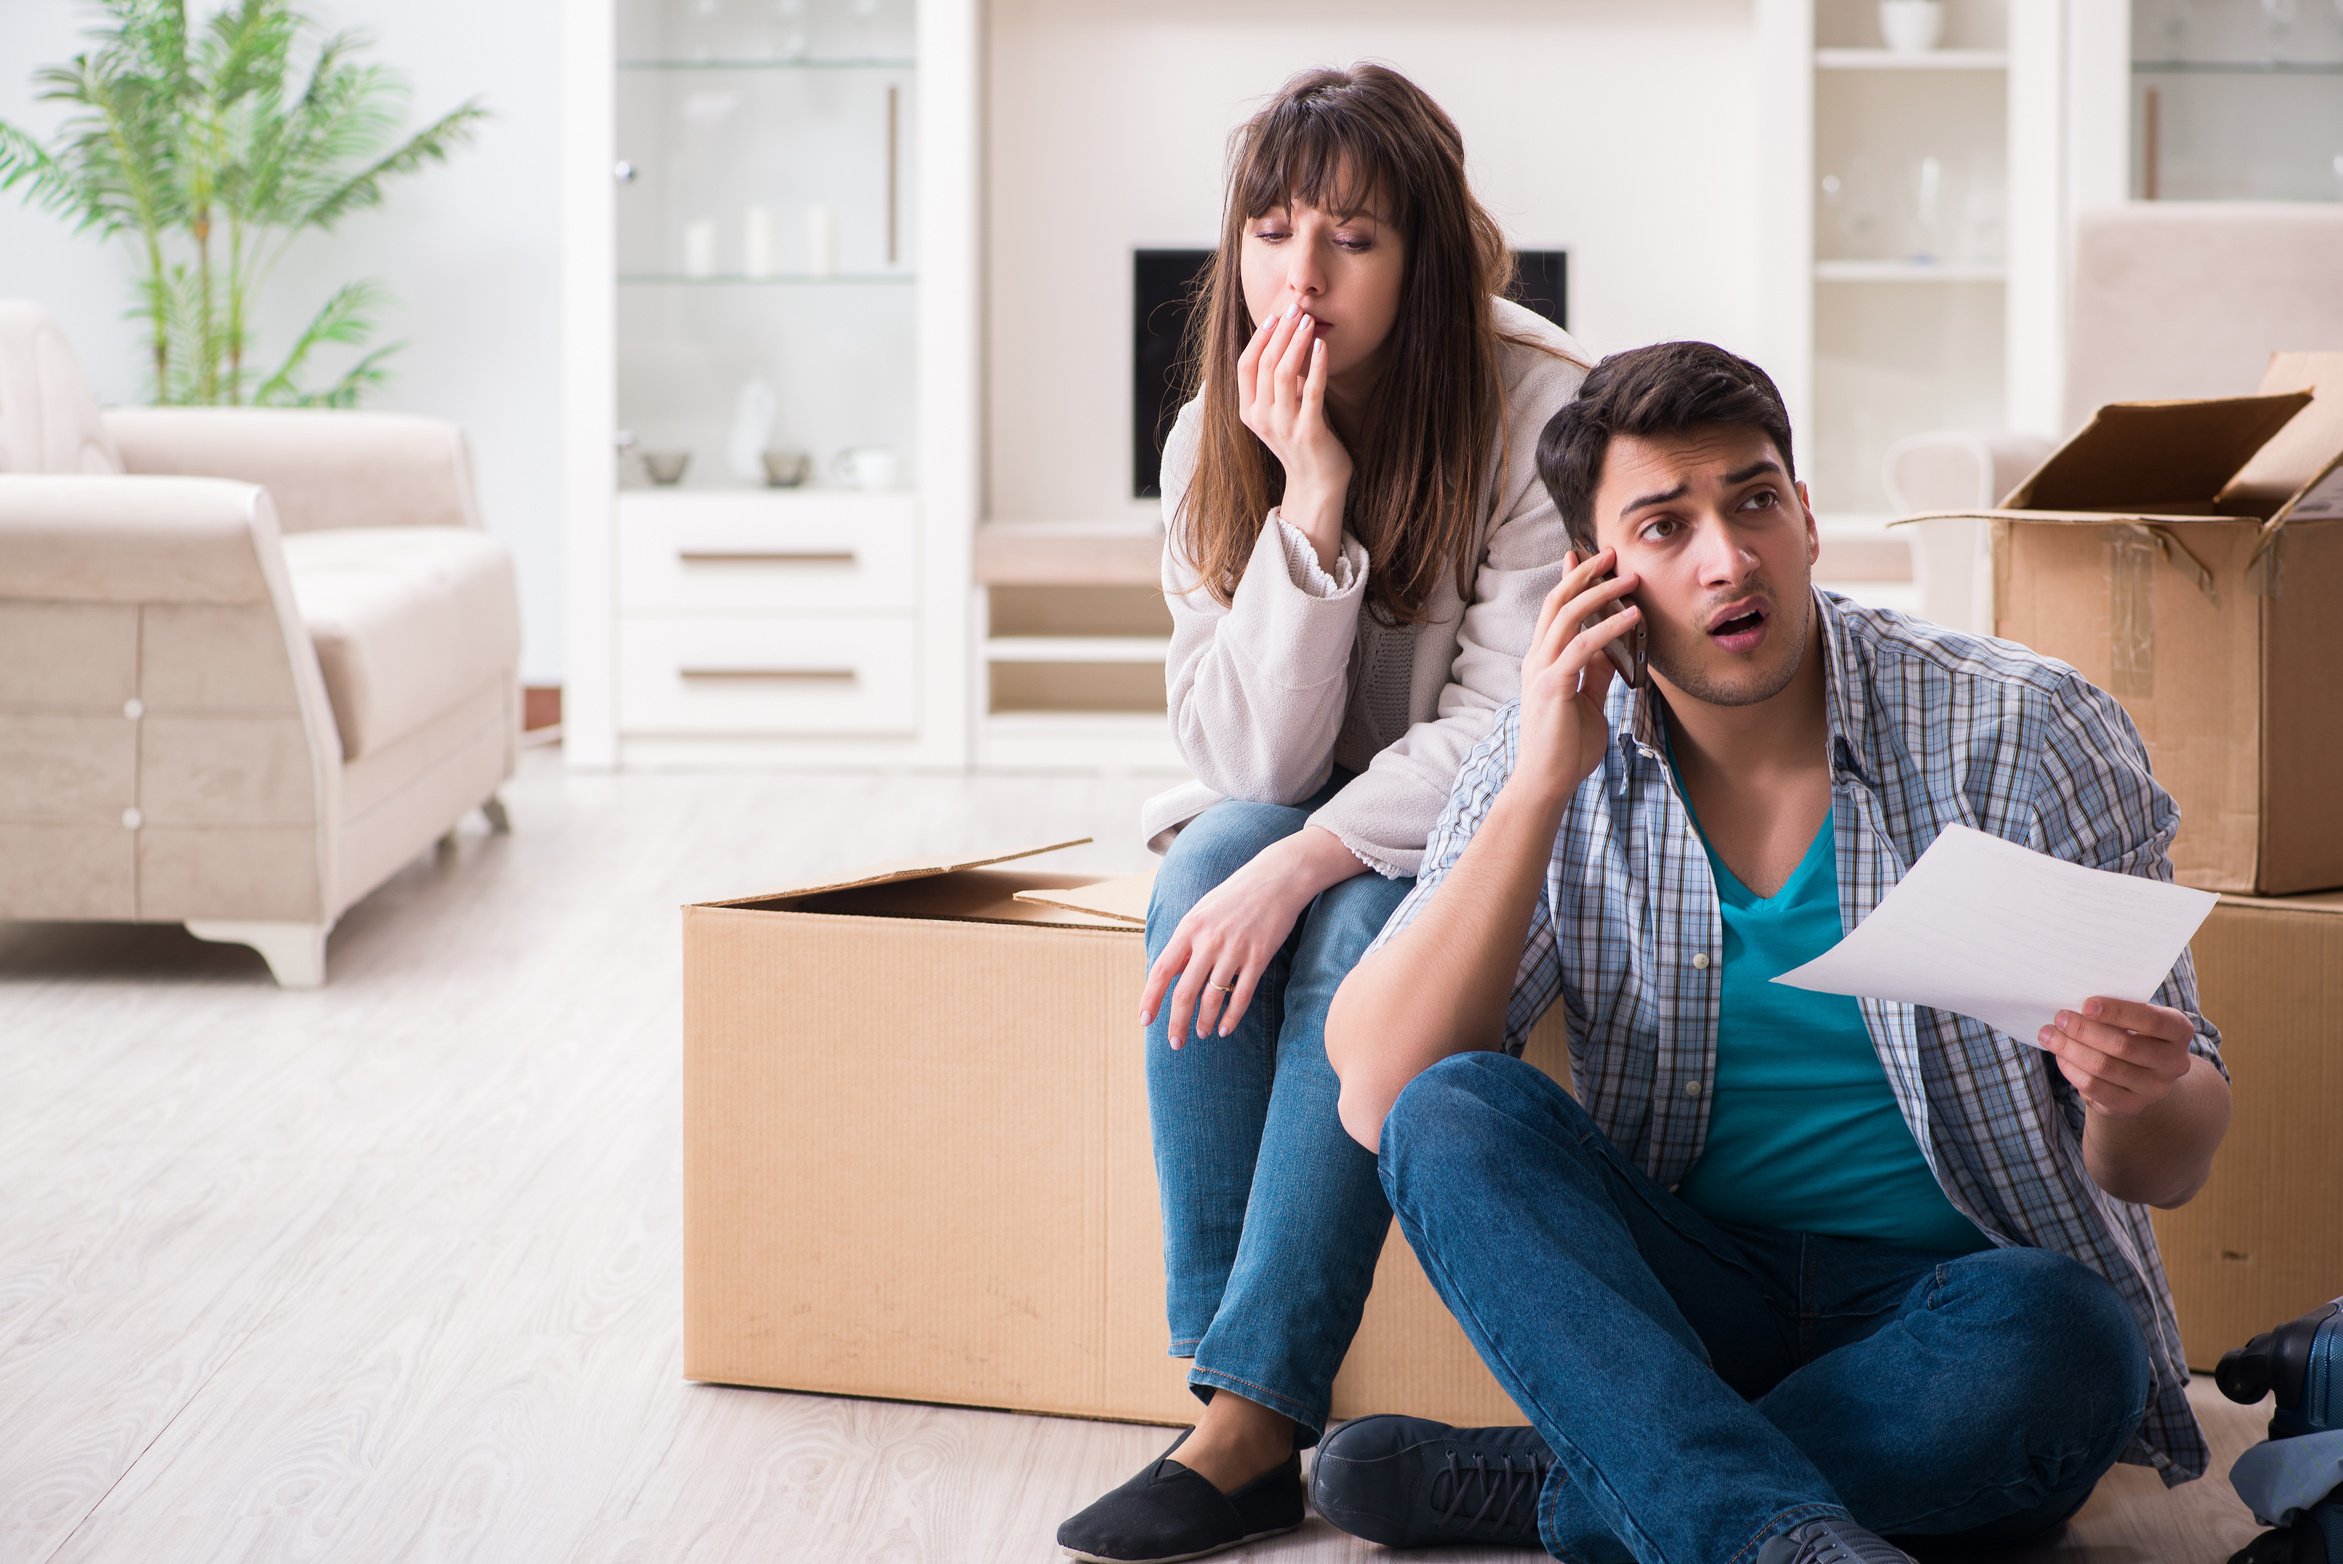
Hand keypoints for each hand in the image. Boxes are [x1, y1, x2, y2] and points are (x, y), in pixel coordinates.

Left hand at [1139, 840, 1317, 1048]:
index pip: (1161, 970)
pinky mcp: (1259, 957)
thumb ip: (1187, 940)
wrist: (1277, 878)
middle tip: (1175, 1043)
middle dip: (1176, 1022)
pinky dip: (1231, 1016)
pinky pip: (1241, 995)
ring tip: (1201, 1033)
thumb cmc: (1236, 895)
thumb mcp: (1203, 910)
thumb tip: (1171, 971)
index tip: (1145, 1020)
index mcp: (1189, 927)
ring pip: (1212, 998)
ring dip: (1204, 1022)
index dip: (1150, 998)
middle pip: (1185, 992)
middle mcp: (1209, 940)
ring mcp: (1235, 949)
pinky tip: (1225, 1028)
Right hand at [1236, 305, 1351, 561]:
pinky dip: (1316, 365)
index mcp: (1249, 412)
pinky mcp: (1308, 432)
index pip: (1245, 365)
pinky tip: (1322, 346)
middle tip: (1295, 308)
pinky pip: (1311, 391)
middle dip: (1280, 332)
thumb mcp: (1282, 410)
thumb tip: (1286, 341)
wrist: (1317, 484)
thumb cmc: (1302, 442)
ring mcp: (1283, 426)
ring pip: (1283, 373)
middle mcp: (1261, 418)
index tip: (1274, 315)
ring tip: (1308, 320)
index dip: (1259, 337)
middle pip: (1265, 363)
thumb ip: (1279, 383)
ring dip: (1296, 342)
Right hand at [1512, 548, 1640, 807]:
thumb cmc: (1566, 746)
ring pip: (1568, 615)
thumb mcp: (1587, 700)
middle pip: (1558, 601)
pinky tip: (1632, 618)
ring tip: (1630, 578)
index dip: (1570, 579)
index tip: (1587, 556)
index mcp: (1542, 660)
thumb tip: (1614, 649)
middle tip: (1612, 552)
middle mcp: (1537, 658)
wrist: (1547, 782)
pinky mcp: (1553, 686)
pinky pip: (1583, 647)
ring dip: (1601, 592)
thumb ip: (1595, 673)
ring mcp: (1542, 670)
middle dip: (1585, 572)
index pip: (1555, 609)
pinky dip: (1610, 628)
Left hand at [2039, 997, 2195, 1118]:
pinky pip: (2095, 1088)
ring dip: (2071, 1049)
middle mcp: (2174, 1062)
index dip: (2117, 1012)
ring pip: (2105, 1067)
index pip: (2151, 1020)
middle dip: (2085, 1030)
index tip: (2086, 1004)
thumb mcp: (2133, 1016)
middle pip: (2124, 1046)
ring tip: (2049, 1035)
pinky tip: (2059, 1056)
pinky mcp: (2133, 1106)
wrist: (2142, 1071)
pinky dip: (2072, 1070)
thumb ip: (2115, 1010)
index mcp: (2179, 1031)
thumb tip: (2074, 1004)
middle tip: (2059, 1018)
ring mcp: (2156, 1088)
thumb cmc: (2132, 1031)